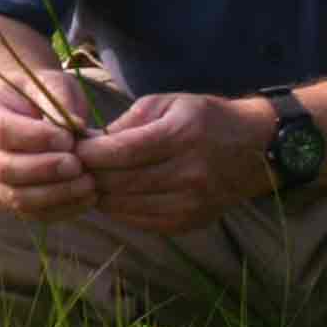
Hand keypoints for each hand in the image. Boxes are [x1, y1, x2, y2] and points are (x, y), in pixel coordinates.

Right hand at [0, 70, 99, 220]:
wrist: (26, 115)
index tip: (68, 138)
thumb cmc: (37, 95)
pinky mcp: (10, 202)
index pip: (1, 131)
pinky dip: (61, 209)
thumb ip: (59, 99)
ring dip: (55, 194)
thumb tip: (77, 128)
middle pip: (5, 169)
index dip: (35, 138)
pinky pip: (33, 214)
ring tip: (88, 183)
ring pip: (17, 198)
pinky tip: (86, 197)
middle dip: (45, 169)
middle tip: (78, 164)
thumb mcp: (47, 82)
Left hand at [72, 93, 275, 233]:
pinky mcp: (190, 222)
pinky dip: (120, 211)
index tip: (72, 149)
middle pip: (121, 182)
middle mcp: (188, 173)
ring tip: (88, 181)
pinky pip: (142, 222)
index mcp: (182, 135)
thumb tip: (90, 142)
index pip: (122, 152)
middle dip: (90, 175)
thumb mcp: (169, 103)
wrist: (255, 148)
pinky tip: (112, 197)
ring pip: (127, 206)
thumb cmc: (206, 118)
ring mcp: (191, 202)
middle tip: (71, 167)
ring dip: (101, 195)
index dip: (90, 153)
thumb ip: (129, 122)